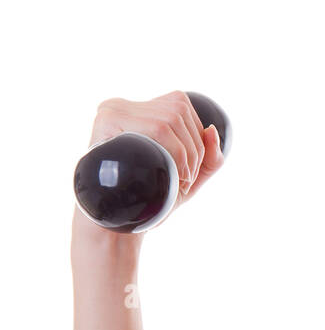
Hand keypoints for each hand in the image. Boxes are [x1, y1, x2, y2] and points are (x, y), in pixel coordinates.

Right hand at [88, 90, 223, 213]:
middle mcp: (121, 106)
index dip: (196, 137)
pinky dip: (176, 153)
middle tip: (186, 180)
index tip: (190, 171)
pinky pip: (157, 128)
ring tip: (180, 180)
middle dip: (194, 149)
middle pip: (178, 111)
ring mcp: (111, 112)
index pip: (179, 105)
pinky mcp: (107, 121)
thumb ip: (210, 159)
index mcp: (136, 111)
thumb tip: (213, 130)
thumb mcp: (188, 179)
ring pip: (169, 120)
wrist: (116, 224)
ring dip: (186, 154)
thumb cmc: (151, 200)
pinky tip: (174, 175)